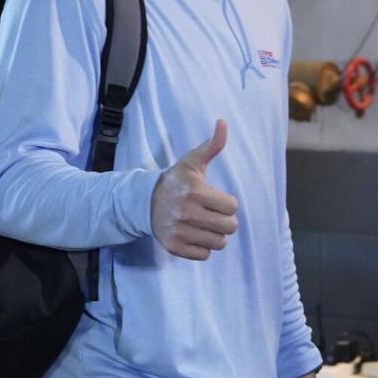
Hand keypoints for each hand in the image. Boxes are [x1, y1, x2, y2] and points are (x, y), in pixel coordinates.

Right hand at [149, 119, 238, 259]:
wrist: (144, 202)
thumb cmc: (176, 181)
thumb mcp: (192, 162)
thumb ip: (211, 145)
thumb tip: (223, 122)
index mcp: (194, 191)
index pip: (232, 206)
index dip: (226, 203)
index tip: (214, 199)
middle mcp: (186, 212)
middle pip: (229, 227)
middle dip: (224, 220)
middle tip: (211, 214)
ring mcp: (179, 231)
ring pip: (219, 243)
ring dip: (215, 235)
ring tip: (203, 225)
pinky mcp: (174, 247)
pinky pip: (204, 255)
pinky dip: (202, 247)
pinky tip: (194, 234)